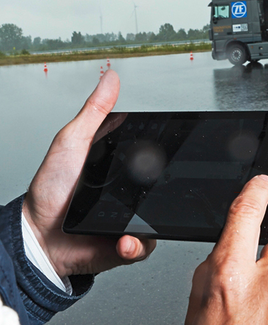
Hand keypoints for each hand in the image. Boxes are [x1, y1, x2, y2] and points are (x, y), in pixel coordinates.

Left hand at [23, 70, 154, 278]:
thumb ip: (95, 112)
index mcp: (121, 168)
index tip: (171, 148)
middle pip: (164, 188)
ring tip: (132, 222)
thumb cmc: (50, 190)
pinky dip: (136, 245)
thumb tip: (110, 78)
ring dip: (148, 224)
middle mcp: (130, 194)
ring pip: (159, 220)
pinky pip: (145, 245)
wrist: (39, 238)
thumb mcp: (72, 141)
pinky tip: (124, 238)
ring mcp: (131, 220)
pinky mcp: (128, 245)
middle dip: (166, 192)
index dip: (166, 154)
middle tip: (156, 190)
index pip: (154, 157)